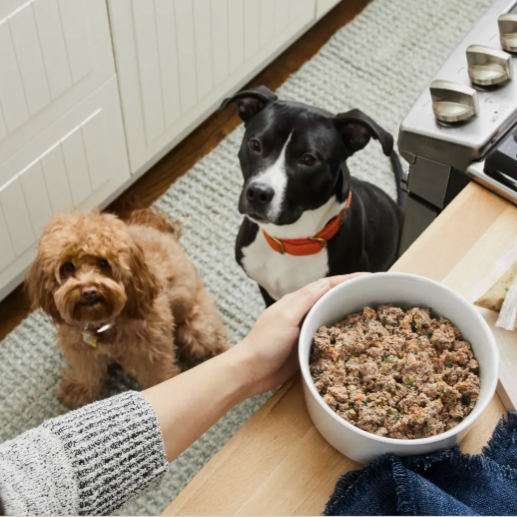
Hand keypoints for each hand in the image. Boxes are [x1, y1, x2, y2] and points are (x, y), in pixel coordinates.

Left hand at [234, 274, 365, 396]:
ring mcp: (306, 331)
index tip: (369, 277)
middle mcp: (303, 313)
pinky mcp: (308, 348)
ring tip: (373, 316)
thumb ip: (305, 299)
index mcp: (297, 301)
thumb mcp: (285, 317)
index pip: (327, 285)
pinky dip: (343, 336)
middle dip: (353, 295)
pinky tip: (356, 341)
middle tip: (376, 296)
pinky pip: (329, 339)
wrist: (251, 372)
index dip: (348, 279)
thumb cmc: (265, 343)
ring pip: (332, 318)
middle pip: (332, 300)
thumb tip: (328, 282)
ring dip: (350, 315)